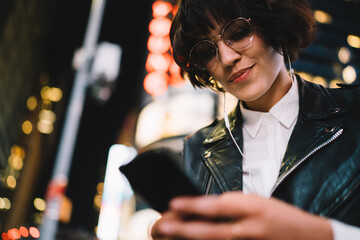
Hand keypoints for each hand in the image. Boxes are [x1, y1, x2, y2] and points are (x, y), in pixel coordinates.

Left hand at [151, 192, 332, 239]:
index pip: (217, 206)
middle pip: (210, 231)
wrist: (307, 238)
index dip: (193, 205)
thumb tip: (199, 207)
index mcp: (252, 207)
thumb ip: (229, 205)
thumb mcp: (255, 201)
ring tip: (168, 237)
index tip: (172, 202)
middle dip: (182, 229)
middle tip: (160, 226)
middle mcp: (249, 228)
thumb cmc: (279, 215)